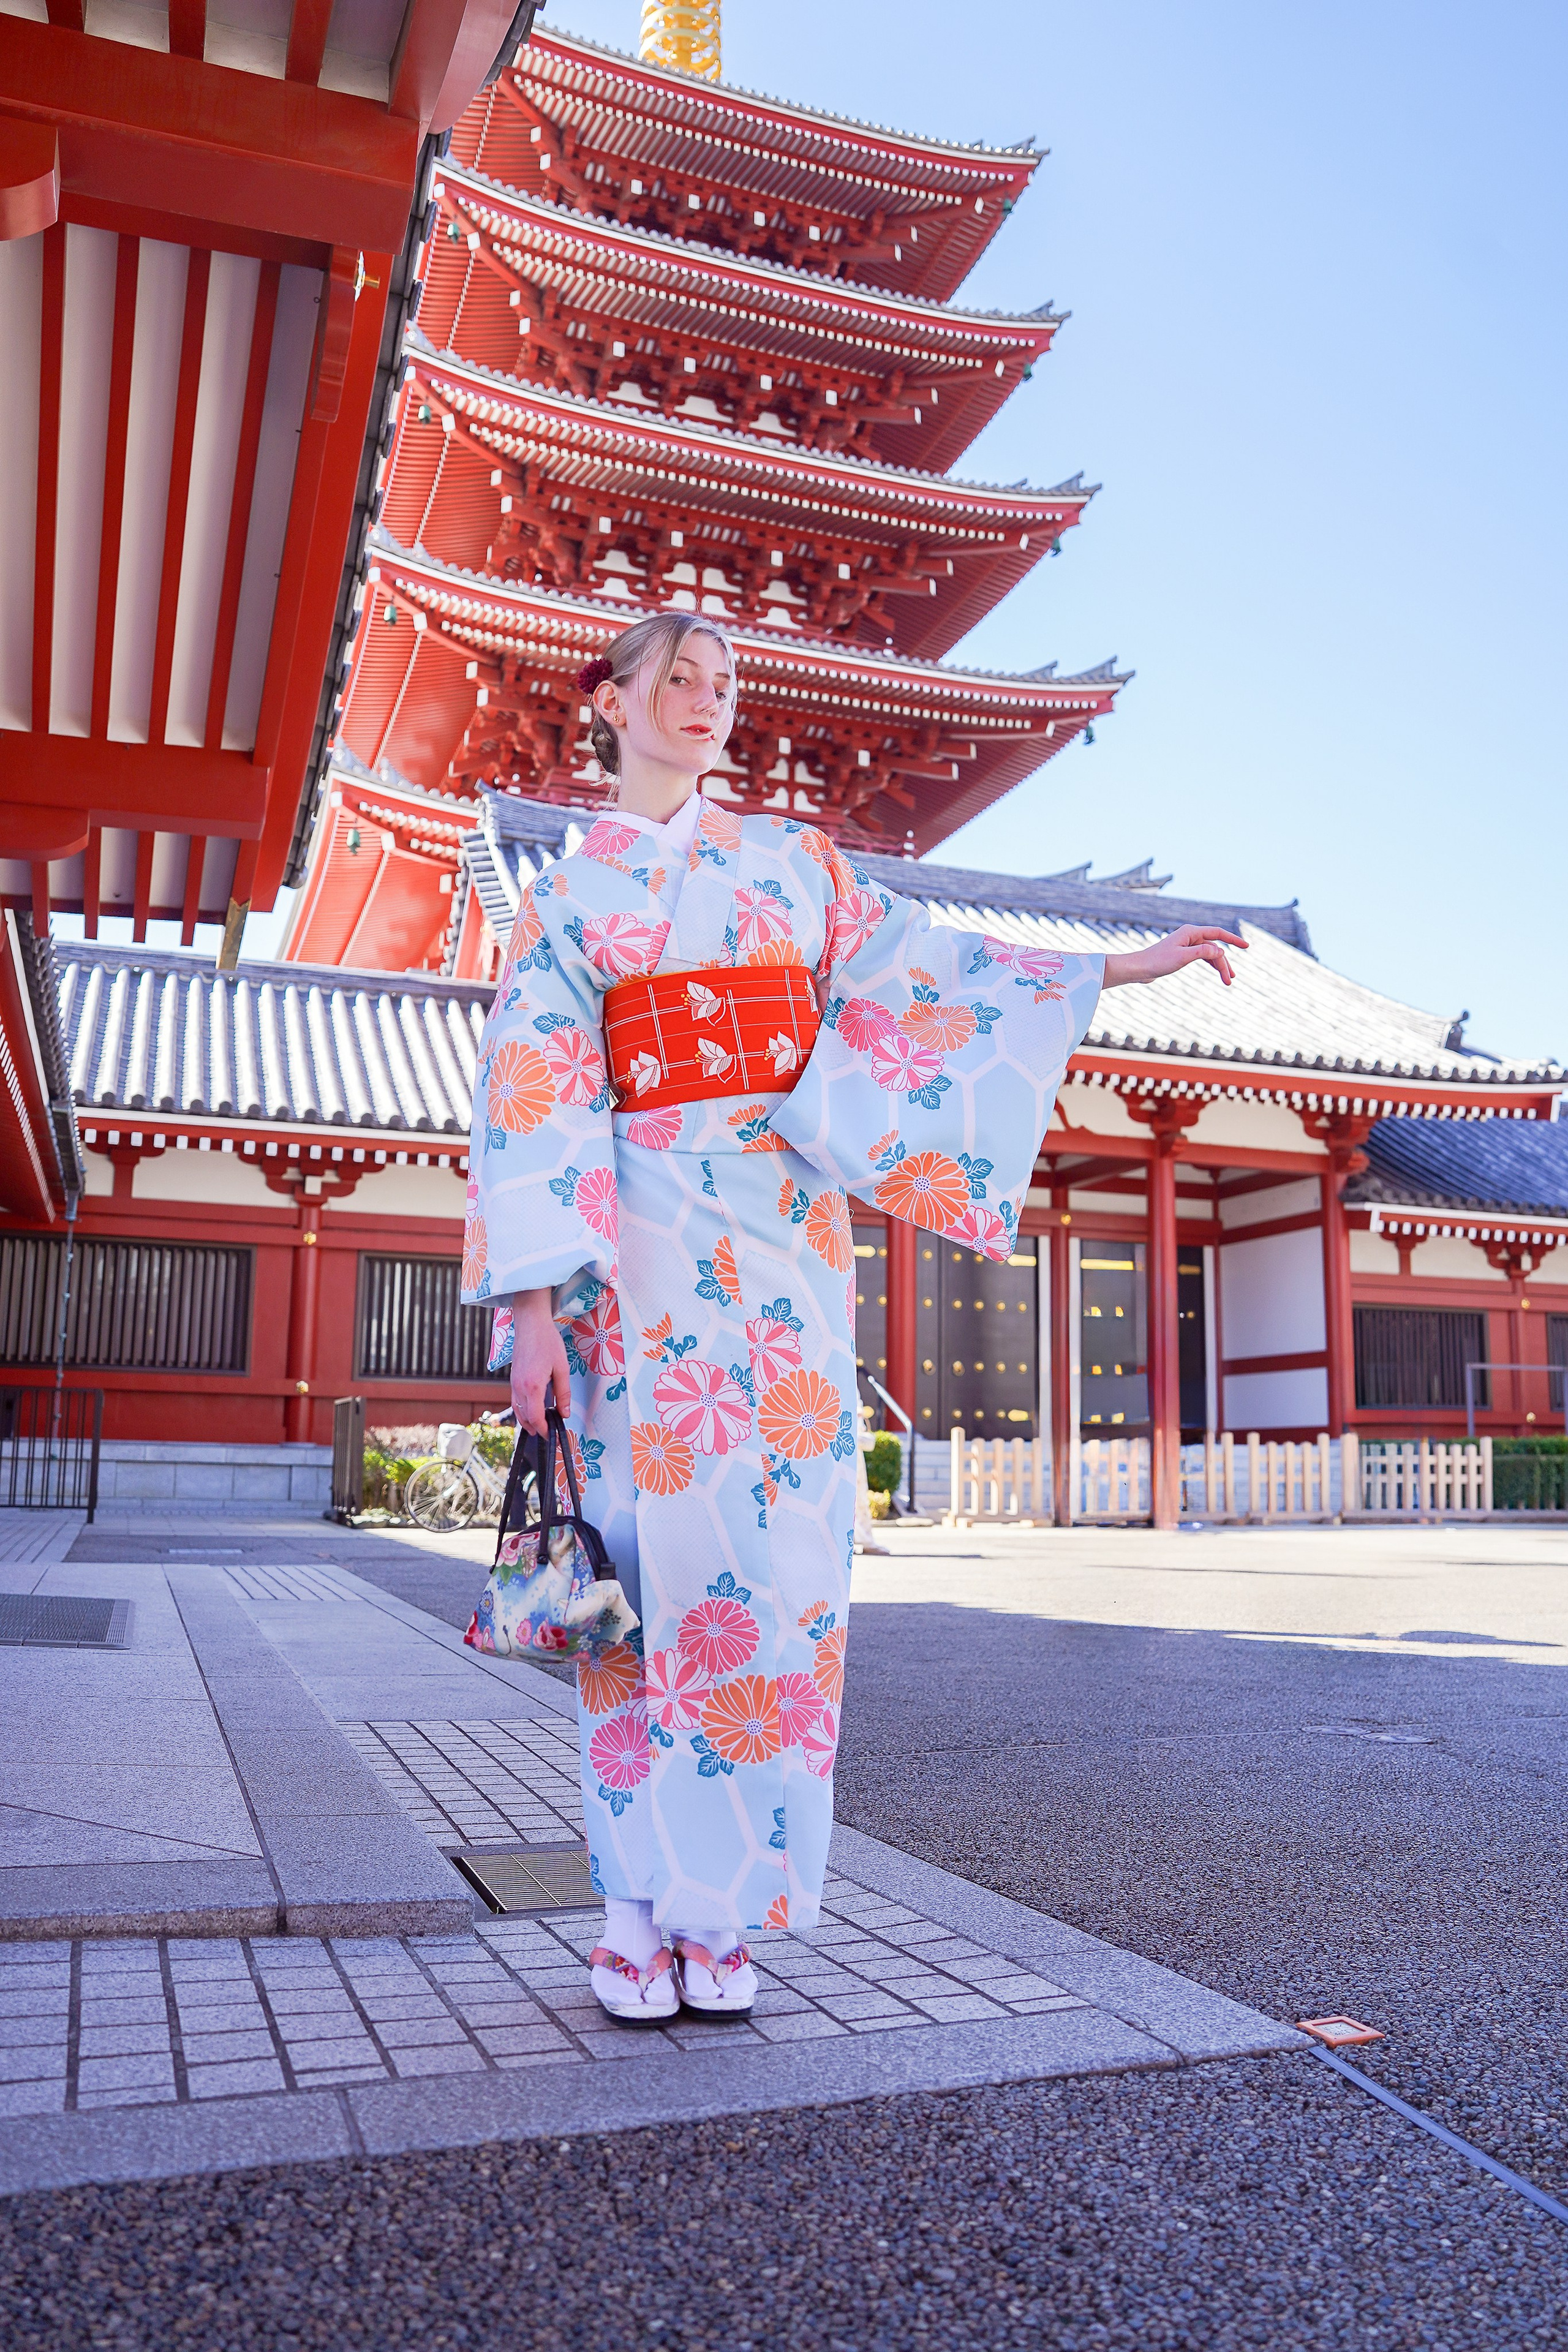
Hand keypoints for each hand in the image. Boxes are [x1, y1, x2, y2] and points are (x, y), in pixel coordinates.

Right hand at [507, 1290, 571, 1435]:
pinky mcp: (513, 1379)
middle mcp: (519, 1387)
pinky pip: (515, 1400)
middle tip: (548, 1435)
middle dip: (536, 1429)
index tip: (551, 1437)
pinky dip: (522, 1411)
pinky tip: (531, 1411)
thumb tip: (565, 1413)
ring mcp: (513, 1383)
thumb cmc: (547, 1342)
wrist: (530, 1324)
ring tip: (539, 1428)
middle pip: (524, 1417)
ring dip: (527, 1422)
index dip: (543, 1430)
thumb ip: (563, 1393)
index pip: (536, 1417)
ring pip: (517, 1410)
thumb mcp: (562, 1368)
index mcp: (533, 1386)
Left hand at [1102, 926, 1246, 989]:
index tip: (1247, 946)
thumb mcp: (1183, 957)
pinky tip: (1217, 972)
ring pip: (1209, 954)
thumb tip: (1221, 951)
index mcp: (1191, 932)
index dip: (1233, 940)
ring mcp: (1187, 944)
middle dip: (1224, 963)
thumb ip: (1202, 952)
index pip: (1218, 933)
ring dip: (1219, 966)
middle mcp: (1190, 936)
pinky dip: (1211, 964)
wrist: (1140, 968)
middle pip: (1215, 947)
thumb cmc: (1158, 961)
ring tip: (1227, 980)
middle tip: (1231, 980)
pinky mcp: (1183, 953)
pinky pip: (1203, 957)